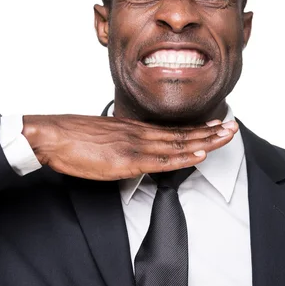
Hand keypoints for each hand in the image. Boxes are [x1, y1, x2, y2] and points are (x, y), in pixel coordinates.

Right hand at [22, 114, 237, 180]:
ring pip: (177, 144)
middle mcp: (138, 134)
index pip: (172, 129)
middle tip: (233, 126)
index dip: (197, 128)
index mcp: (133, 129)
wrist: (51, 135)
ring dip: (205, 140)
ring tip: (227, 135)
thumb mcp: (102, 137)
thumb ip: (121, 143)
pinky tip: (199, 154)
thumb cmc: (71, 136)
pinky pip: (160, 160)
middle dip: (210, 131)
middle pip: (181, 133)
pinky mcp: (125, 160)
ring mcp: (133, 145)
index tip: (216, 125)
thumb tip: (131, 152)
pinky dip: (182, 157)